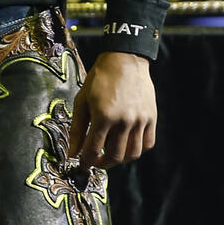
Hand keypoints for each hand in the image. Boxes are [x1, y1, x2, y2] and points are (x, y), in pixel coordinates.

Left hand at [68, 50, 156, 168]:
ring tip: (110, 154)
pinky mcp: (151, 118)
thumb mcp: (82, 100)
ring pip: (132, 154)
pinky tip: (127, 144)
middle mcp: (124, 120)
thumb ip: (77, 129)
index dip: (86, 162)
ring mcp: (140, 120)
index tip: (82, 165)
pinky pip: (147, 144)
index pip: (94, 150)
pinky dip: (137, 149)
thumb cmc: (100, 78)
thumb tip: (72, 153)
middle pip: (115, 156)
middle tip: (96, 160)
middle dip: (102, 163)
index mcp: (104, 115)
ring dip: (120, 159)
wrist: (125, 59)